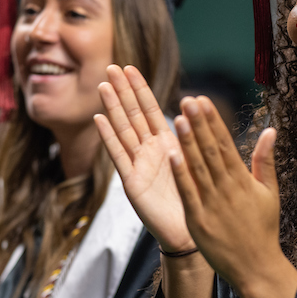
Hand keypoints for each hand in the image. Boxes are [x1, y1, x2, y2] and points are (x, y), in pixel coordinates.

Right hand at [96, 64, 193, 252]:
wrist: (190, 230)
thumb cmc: (195, 197)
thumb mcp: (197, 160)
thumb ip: (192, 135)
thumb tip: (197, 103)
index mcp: (167, 143)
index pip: (150, 110)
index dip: (140, 89)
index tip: (130, 67)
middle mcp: (149, 151)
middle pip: (132, 115)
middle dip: (123, 91)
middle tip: (111, 67)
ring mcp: (138, 165)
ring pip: (123, 131)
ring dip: (113, 108)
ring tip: (103, 86)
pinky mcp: (132, 183)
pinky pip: (119, 157)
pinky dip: (109, 138)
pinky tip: (99, 119)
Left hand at [169, 96, 296, 297]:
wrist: (256, 268)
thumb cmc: (263, 229)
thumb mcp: (269, 193)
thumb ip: (265, 161)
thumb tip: (271, 130)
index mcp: (243, 181)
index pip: (225, 144)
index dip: (213, 121)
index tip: (202, 100)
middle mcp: (227, 189)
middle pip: (211, 151)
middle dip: (198, 123)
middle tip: (187, 99)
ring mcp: (212, 205)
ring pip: (198, 168)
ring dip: (188, 142)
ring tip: (177, 117)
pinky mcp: (199, 221)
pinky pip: (189, 194)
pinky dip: (181, 174)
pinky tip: (172, 154)